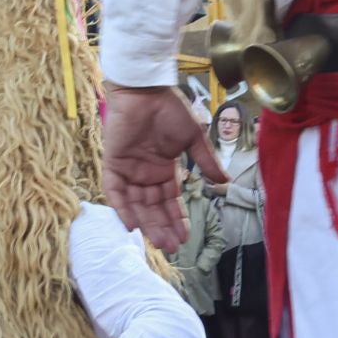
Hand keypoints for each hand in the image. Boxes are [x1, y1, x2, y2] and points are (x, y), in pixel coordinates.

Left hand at [101, 85, 225, 252]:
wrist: (146, 90)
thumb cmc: (169, 109)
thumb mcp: (193, 137)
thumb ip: (206, 160)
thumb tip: (224, 182)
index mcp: (163, 169)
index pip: (170, 200)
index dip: (177, 219)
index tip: (186, 237)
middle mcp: (145, 173)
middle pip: (154, 207)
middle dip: (163, 227)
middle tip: (172, 247)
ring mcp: (129, 169)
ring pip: (136, 204)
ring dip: (147, 223)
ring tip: (158, 242)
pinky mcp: (113, 162)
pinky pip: (115, 190)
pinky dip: (122, 207)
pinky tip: (132, 225)